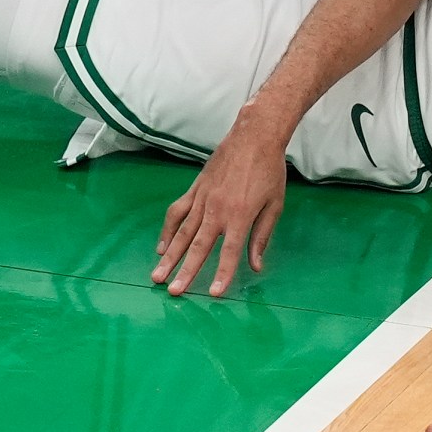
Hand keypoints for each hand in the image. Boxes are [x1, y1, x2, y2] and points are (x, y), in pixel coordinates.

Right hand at [153, 120, 287, 297]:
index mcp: (240, 215)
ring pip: (181, 232)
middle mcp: (217, 209)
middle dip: (185, 272)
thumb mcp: (274, 206)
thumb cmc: (269, 171)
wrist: (254, 136)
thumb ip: (261, 237)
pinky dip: (167, 230)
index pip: (229, 252)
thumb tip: (255, 266)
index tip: (213, 295)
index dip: (221, 275)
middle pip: (198, 247)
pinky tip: (161, 247)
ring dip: (169, 256)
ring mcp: (202, 198)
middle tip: (173, 292)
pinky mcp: (195, 189)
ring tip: (157, 275)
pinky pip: (177, 212)